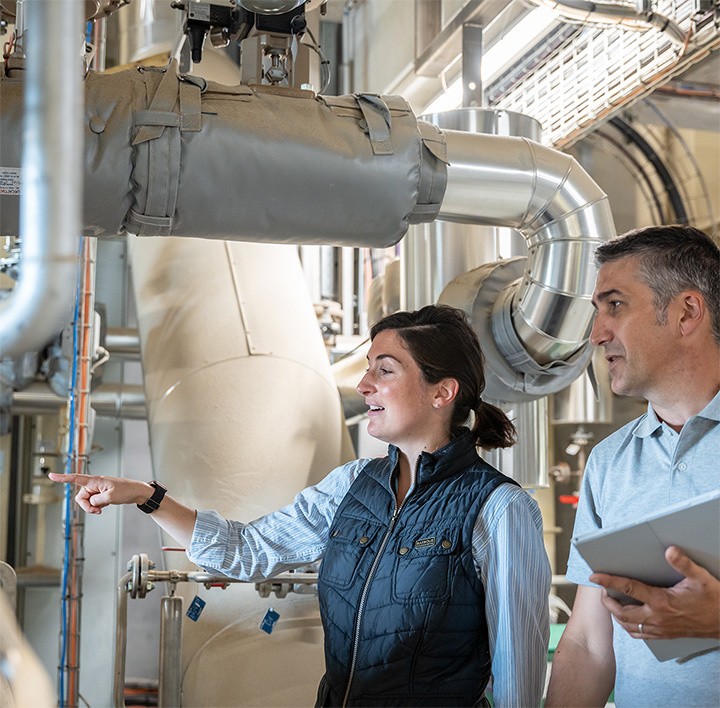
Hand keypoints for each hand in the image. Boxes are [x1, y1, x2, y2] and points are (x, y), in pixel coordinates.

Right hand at [48, 472, 152, 514]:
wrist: (136, 492)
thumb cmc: (126, 490)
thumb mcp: (110, 497)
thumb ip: (97, 501)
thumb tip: (90, 503)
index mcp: (95, 481)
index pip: (76, 478)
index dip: (63, 478)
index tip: (51, 476)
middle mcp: (94, 484)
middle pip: (80, 497)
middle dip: (86, 506)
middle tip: (97, 510)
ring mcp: (97, 490)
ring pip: (86, 501)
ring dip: (92, 507)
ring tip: (103, 508)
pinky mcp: (101, 495)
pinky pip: (93, 503)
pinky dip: (96, 507)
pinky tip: (105, 505)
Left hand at [590, 546, 719, 639]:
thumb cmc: (714, 601)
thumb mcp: (701, 578)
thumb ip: (683, 563)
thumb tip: (669, 550)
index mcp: (662, 601)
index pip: (629, 588)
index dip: (609, 581)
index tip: (595, 576)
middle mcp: (657, 617)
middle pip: (622, 613)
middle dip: (608, 602)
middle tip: (602, 590)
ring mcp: (661, 629)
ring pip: (629, 627)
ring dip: (617, 615)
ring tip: (611, 603)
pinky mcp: (665, 636)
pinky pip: (641, 635)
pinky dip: (629, 627)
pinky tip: (628, 620)